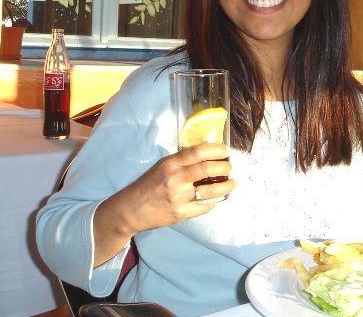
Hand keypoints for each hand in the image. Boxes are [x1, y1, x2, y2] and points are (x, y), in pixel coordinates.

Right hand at [93, 143, 233, 264]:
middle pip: (208, 168)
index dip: (216, 149)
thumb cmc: (148, 185)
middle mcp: (175, 178)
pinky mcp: (180, 213)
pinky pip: (204, 207)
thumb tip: (208, 156)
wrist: (130, 210)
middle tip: (230, 168)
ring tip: (232, 184)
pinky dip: (213, 203)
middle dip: (225, 167)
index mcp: (170, 163)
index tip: (226, 150)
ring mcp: (178, 197)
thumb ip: (182, 161)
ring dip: (226, 187)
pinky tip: (215, 200)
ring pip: (211, 190)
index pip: (198, 151)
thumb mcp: (162, 166)